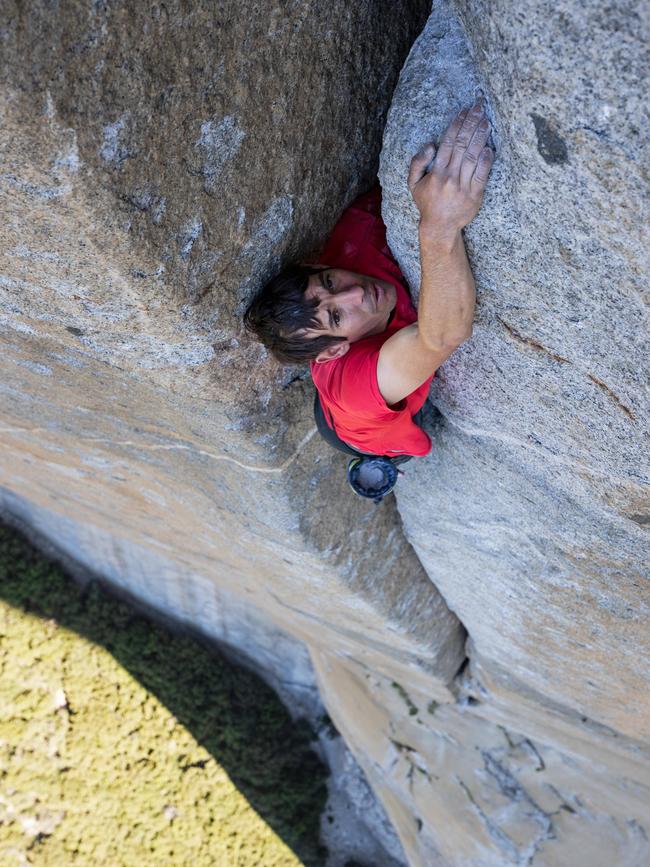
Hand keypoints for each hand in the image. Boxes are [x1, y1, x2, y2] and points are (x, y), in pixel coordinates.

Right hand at [408, 100, 493, 238]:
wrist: (440, 227)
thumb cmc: (427, 203)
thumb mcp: (413, 184)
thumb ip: (417, 163)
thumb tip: (430, 145)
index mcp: (436, 173)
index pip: (448, 142)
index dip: (457, 124)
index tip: (465, 110)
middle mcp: (450, 177)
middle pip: (462, 144)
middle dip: (471, 123)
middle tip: (480, 107)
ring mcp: (463, 186)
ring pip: (472, 156)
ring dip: (480, 136)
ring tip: (486, 121)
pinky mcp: (475, 195)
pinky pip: (482, 174)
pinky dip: (486, 160)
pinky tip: (489, 147)